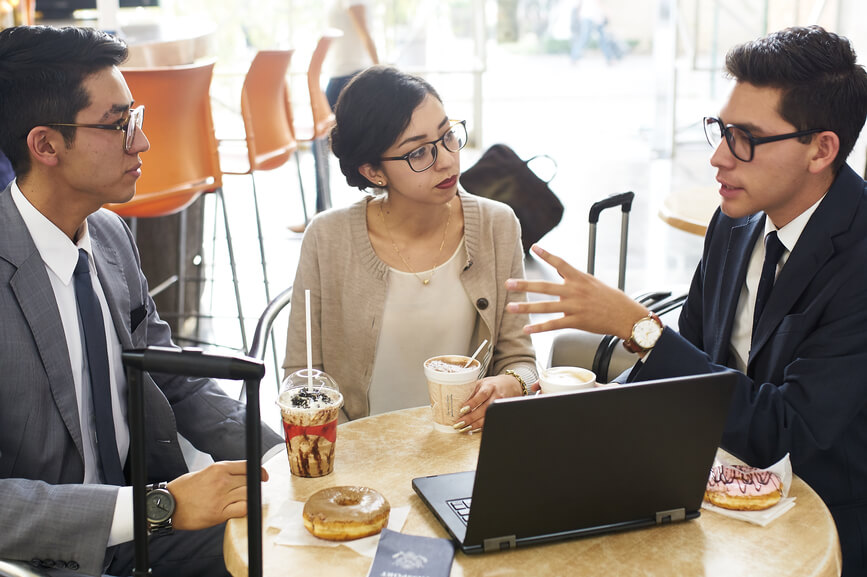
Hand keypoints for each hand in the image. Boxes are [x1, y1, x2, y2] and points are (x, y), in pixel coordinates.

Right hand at [167, 460, 268, 530]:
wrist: (168, 505)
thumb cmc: (183, 489)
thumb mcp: (203, 472)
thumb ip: (222, 472)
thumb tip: (240, 474)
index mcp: (218, 468)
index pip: (247, 467)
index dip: (259, 472)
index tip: (263, 476)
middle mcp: (222, 481)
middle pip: (250, 482)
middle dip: (254, 486)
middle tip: (252, 491)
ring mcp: (221, 498)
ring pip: (248, 495)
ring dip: (250, 498)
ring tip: (245, 500)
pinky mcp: (219, 514)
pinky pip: (242, 510)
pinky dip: (246, 509)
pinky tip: (241, 509)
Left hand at [453, 374, 523, 432]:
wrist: (510, 385)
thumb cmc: (492, 384)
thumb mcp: (481, 383)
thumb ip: (472, 392)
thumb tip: (458, 403)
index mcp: (490, 387)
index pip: (482, 395)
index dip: (472, 403)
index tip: (462, 410)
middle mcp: (497, 396)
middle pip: (484, 409)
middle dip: (471, 418)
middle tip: (459, 423)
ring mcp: (500, 406)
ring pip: (488, 418)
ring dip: (475, 425)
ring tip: (464, 428)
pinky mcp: (502, 412)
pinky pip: (491, 421)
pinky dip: (482, 427)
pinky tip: (473, 429)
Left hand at [505, 245, 648, 339]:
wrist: (624, 315)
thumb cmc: (608, 298)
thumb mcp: (591, 282)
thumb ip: (572, 277)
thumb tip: (558, 269)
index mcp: (579, 278)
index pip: (560, 263)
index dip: (546, 255)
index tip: (533, 247)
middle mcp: (574, 291)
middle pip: (545, 286)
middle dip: (525, 284)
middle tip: (508, 283)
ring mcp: (574, 307)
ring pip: (545, 307)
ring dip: (526, 307)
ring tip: (510, 307)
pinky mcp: (576, 321)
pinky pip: (554, 325)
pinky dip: (539, 327)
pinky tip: (527, 328)